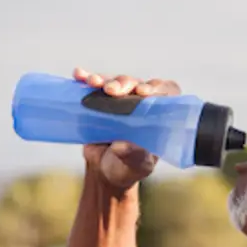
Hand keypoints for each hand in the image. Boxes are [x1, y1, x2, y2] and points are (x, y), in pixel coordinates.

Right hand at [73, 68, 180, 189]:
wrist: (105, 170)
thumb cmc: (128, 168)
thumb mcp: (135, 166)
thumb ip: (133, 156)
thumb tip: (121, 146)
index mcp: (158, 117)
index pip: (167, 93)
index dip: (158, 89)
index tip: (144, 93)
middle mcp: (142, 104)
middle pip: (138, 84)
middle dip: (125, 84)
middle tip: (112, 91)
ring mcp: (120, 100)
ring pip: (116, 82)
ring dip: (105, 80)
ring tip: (93, 83)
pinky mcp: (100, 100)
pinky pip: (95, 86)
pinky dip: (86, 78)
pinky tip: (80, 76)